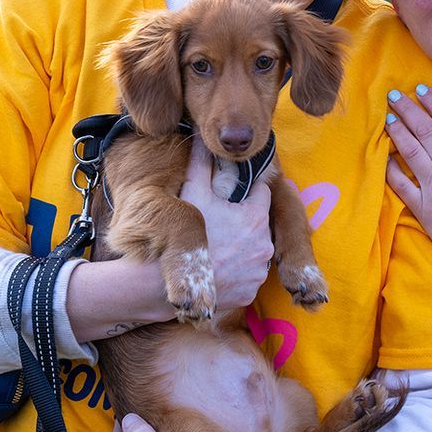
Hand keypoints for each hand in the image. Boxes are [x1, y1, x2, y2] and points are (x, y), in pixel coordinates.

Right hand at [178, 142, 273, 309]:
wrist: (167, 284)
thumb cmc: (182, 235)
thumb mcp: (191, 193)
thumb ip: (201, 163)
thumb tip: (204, 138)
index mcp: (255, 218)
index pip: (261, 193)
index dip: (245, 192)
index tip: (231, 196)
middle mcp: (264, 246)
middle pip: (258, 224)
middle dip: (243, 221)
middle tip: (219, 224)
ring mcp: (258, 272)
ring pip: (255, 251)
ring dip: (242, 248)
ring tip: (218, 248)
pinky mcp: (250, 293)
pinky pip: (248, 277)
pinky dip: (237, 273)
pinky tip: (218, 269)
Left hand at [384, 86, 431, 281]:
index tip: (420, 89)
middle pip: (425, 129)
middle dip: (408, 109)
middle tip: (394, 95)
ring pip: (410, 151)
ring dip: (397, 132)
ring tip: (388, 118)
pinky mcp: (424, 209)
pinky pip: (401, 185)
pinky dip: (391, 170)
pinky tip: (385, 158)